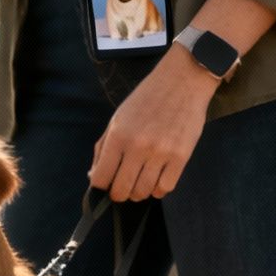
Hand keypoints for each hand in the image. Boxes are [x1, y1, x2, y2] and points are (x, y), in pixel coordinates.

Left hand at [90, 47, 220, 200]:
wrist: (182, 81)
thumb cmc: (146, 99)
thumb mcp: (117, 118)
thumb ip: (103, 148)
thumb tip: (94, 176)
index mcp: (118, 136)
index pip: (101, 178)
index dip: (100, 187)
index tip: (106, 184)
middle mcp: (137, 146)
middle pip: (121, 191)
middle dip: (119, 194)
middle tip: (123, 186)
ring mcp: (160, 153)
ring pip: (143, 193)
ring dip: (139, 192)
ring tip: (140, 181)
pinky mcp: (181, 156)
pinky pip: (165, 188)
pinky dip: (158, 188)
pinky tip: (157, 177)